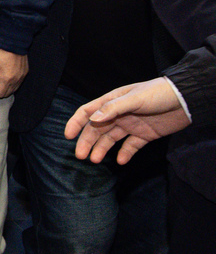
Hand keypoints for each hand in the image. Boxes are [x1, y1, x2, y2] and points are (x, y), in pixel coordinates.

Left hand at [0, 46, 27, 97]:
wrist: (13, 40)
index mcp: (6, 79)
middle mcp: (16, 80)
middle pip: (5, 94)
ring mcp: (22, 76)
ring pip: (11, 89)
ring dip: (2, 87)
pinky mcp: (24, 72)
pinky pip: (17, 83)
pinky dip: (9, 83)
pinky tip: (3, 74)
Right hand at [65, 77, 192, 164]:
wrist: (186, 100)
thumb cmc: (159, 93)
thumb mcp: (135, 98)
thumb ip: (113, 108)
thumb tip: (92, 118)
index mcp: (112, 102)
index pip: (88, 112)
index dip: (76, 122)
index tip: (68, 136)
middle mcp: (118, 114)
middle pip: (96, 129)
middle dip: (87, 142)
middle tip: (80, 156)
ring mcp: (131, 125)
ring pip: (110, 139)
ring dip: (101, 149)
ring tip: (95, 160)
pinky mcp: (144, 135)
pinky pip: (130, 146)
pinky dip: (124, 154)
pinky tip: (120, 161)